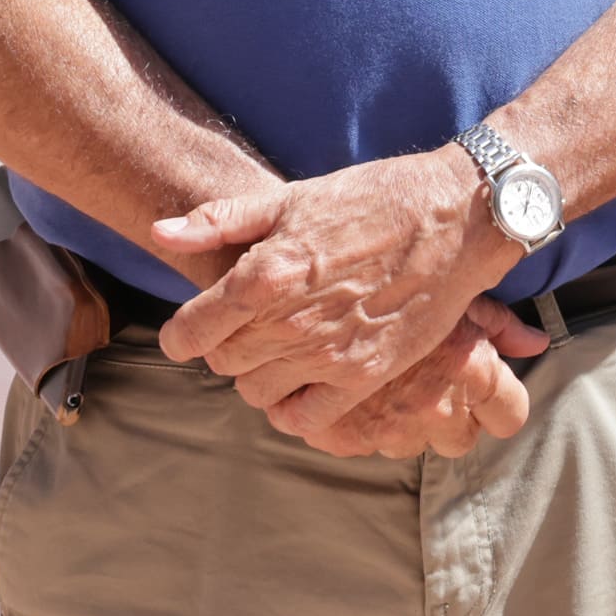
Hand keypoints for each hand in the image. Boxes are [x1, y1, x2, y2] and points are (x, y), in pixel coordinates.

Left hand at [151, 147, 523, 426]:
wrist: (454, 219)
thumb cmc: (371, 199)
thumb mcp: (292, 196)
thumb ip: (221, 220)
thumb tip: (160, 233)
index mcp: (264, 274)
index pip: (190, 333)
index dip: (182, 335)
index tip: (192, 328)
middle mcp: (290, 322)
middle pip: (222, 363)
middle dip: (223, 346)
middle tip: (246, 326)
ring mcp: (328, 354)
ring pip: (256, 392)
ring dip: (256, 374)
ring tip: (278, 347)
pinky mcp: (364, 376)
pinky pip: (304, 419)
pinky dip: (292, 408)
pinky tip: (301, 380)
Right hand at [281, 298, 551, 459]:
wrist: (312, 272)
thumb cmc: (400, 269)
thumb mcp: (453, 287)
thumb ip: (498, 324)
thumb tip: (536, 343)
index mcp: (468, 367)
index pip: (508, 416)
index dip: (500, 405)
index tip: (486, 392)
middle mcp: (432, 403)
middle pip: (461, 437)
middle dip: (449, 415)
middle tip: (427, 377)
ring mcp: (385, 424)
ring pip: (409, 443)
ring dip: (400, 419)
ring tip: (385, 376)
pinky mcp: (341, 435)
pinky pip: (362, 443)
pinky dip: (353, 422)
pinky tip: (347, 388)